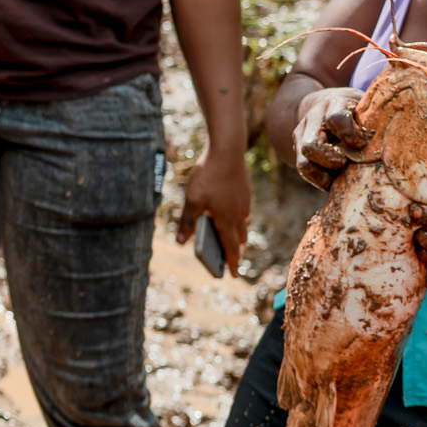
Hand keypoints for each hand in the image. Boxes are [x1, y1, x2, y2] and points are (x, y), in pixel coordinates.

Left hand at [177, 144, 251, 276]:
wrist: (227, 150)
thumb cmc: (208, 175)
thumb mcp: (192, 199)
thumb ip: (187, 222)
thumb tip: (181, 243)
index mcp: (226, 220)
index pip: (231, 248)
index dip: (231, 263)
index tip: (233, 276)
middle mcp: (239, 214)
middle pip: (238, 239)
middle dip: (234, 250)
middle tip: (229, 259)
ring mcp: (244, 203)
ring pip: (243, 225)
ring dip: (237, 235)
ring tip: (231, 241)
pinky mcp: (245, 192)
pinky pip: (244, 212)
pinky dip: (238, 220)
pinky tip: (232, 215)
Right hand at [294, 86, 369, 189]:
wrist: (317, 104)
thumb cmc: (354, 107)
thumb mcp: (366, 104)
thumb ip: (379, 118)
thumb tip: (404, 139)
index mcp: (334, 103)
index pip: (336, 119)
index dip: (350, 134)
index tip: (361, 143)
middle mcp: (313, 119)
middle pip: (311, 146)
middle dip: (330, 160)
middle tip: (345, 163)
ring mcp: (302, 136)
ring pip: (304, 163)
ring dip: (324, 175)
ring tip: (341, 176)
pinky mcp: (297, 152)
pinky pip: (305, 172)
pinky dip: (321, 180)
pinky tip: (336, 180)